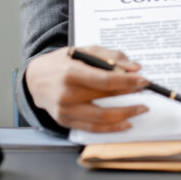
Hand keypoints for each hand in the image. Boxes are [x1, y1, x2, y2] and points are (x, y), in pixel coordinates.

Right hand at [24, 46, 149, 131]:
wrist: (34, 80)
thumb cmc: (61, 62)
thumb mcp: (82, 50)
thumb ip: (109, 56)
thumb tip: (134, 67)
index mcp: (71, 71)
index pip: (105, 80)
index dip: (128, 82)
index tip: (143, 80)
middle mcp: (67, 93)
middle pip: (106, 98)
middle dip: (130, 94)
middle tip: (146, 90)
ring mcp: (66, 110)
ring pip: (102, 118)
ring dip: (126, 114)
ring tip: (141, 108)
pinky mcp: (66, 122)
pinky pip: (93, 128)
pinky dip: (112, 128)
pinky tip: (126, 122)